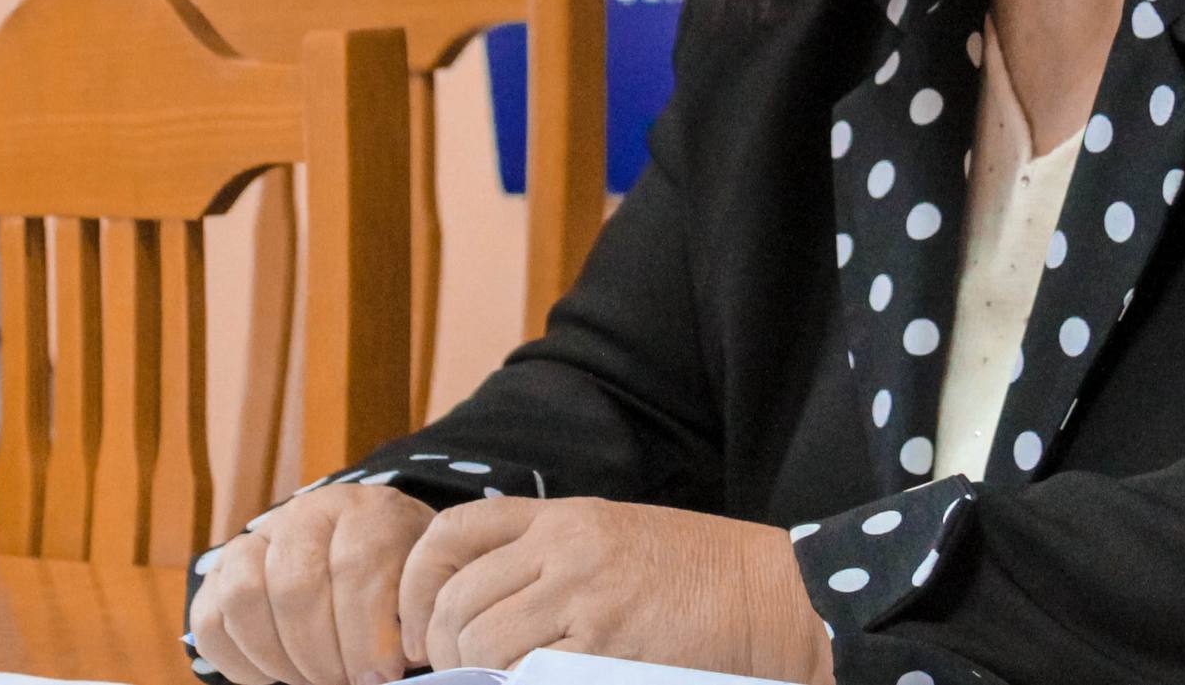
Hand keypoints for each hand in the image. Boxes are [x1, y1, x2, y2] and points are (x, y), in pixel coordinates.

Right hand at [189, 482, 438, 684]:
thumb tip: (382, 673)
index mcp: (367, 510)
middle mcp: (307, 511)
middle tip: (345, 683)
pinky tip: (276, 677)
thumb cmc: (401, 584)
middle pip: (297, 586)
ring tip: (312, 681)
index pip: (358, 565)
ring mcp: (258, 537)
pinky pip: (210, 618)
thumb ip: (411, 619)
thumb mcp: (420, 588)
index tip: (382, 674)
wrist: (366, 556)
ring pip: (245, 596)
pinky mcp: (220, 570)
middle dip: (322, 654)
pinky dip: (240, 662)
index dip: (368, 632)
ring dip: (279, 658)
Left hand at [399, 496, 833, 683]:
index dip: (416, 582)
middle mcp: (566, 548)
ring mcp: (586, 596)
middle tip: (451, 673)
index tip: (417, 624)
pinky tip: (534, 684)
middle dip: (438, 647)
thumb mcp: (614, 538)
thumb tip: (474, 609)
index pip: (453, 532)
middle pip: (457, 598)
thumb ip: (549, 558)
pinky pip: (525, 674)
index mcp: (564, 517)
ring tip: (494, 684)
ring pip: (481, 641)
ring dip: (474, 675)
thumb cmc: (695, 573)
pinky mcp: (607, 645)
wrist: (768, 594)